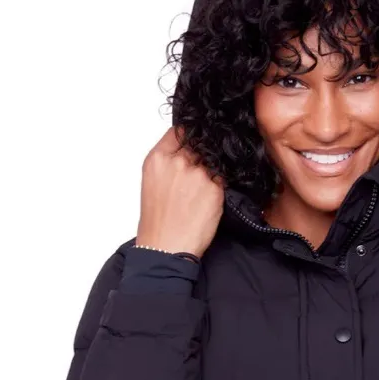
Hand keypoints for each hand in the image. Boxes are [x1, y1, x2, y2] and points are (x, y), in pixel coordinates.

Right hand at [136, 127, 224, 258]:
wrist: (166, 247)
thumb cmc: (159, 221)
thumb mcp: (154, 183)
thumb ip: (169, 162)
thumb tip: (189, 150)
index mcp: (158, 159)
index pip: (179, 131)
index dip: (190, 137)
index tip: (196, 143)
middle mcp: (177, 162)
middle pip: (199, 144)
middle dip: (203, 155)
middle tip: (203, 173)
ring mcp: (197, 174)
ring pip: (214, 161)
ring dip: (214, 171)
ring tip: (206, 190)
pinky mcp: (214, 188)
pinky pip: (224, 178)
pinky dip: (222, 186)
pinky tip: (212, 199)